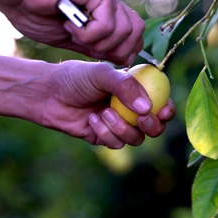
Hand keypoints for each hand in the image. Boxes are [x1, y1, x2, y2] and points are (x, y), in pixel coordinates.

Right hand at [0, 0, 144, 65]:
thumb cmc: (35, 11)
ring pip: (125, 32)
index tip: (101, 56)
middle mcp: (109, 1)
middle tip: (88, 48)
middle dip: (117, 50)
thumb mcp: (69, 38)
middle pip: (137, 32)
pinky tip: (69, 25)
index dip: (124, 51)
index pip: (133, 34)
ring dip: (98, 43)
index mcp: (104, 11)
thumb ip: (93, 46)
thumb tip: (119, 59)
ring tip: (73, 33)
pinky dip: (88, 34)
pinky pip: (108, 26)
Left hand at [36, 61, 174, 148]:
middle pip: (154, 127)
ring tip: (104, 112)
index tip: (163, 110)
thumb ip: (126, 87)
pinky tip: (91, 119)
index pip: (161, 102)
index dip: (167, 110)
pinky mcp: (104, 138)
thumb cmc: (76, 78)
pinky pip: (115, 144)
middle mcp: (129, 109)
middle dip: (152, 126)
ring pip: (136, 139)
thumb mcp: (103, 74)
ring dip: (123, 128)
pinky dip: (105, 133)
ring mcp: (118, 125)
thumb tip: (147, 108)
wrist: (49, 94)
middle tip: (141, 118)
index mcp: (135, 90)